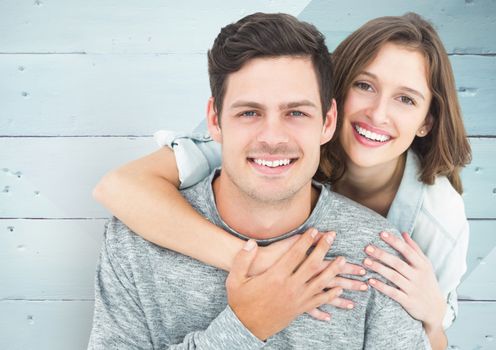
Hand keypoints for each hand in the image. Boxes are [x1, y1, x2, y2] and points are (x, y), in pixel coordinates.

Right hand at [249, 232, 367, 320]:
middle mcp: (289, 287)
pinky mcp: (299, 310)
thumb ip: (243, 259)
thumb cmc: (240, 301)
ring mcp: (296, 300)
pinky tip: (339, 290)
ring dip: (333, 270)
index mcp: (275, 277)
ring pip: (320, 283)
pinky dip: (330, 296)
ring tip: (343, 260)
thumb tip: (251, 242)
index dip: (306, 240)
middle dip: (323, 249)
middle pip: (312, 265)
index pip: (295, 254)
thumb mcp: (235, 279)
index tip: (315, 230)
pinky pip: (318, 301)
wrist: (245, 327)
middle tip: (332, 236)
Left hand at [363, 231, 445, 330]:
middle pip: (398, 263)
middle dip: (382, 255)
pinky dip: (382, 287)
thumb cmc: (427, 282)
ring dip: (379, 268)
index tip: (381, 233)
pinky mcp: (408, 301)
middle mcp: (418, 276)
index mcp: (422, 265)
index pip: (407, 250)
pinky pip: (393, 293)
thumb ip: (414, 249)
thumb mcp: (425, 265)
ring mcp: (413, 289)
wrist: (435, 309)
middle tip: (367, 248)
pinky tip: (370, 281)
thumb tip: (403, 233)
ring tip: (365, 261)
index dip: (394, 241)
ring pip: (394, 277)